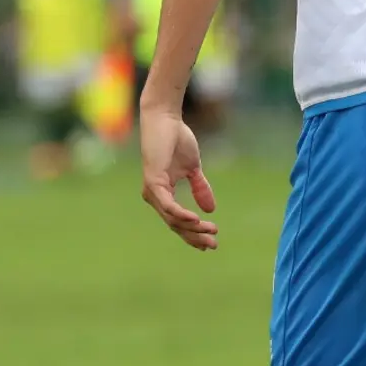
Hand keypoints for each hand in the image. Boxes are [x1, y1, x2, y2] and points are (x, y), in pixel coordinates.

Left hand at [140, 106, 217, 250]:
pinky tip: (195, 219)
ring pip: (172, 219)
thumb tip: (211, 209)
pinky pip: (167, 206)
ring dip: (192, 228)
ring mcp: (152, 191)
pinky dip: (181, 214)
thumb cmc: (176, 139)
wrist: (165, 120)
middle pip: (175, 225)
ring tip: (210, 231)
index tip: (209, 243)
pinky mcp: (153, 182)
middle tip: (213, 245)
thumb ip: (200, 188)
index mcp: (162, 193)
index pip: (177, 220)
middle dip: (195, 237)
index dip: (193, 233)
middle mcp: (154, 196)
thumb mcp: (193, 168)